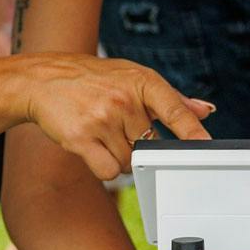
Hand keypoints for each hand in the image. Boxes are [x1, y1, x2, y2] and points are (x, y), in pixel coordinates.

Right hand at [6, 53, 214, 179]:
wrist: (43, 80)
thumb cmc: (93, 80)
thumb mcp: (133, 78)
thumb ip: (171, 99)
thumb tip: (205, 111)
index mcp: (142, 81)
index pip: (174, 110)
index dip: (192, 131)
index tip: (206, 145)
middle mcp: (123, 99)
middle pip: (150, 147)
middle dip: (138, 146)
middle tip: (119, 129)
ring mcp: (102, 118)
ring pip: (129, 163)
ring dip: (119, 157)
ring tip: (102, 134)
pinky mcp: (81, 137)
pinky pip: (108, 172)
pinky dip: (104, 168)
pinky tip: (93, 148)